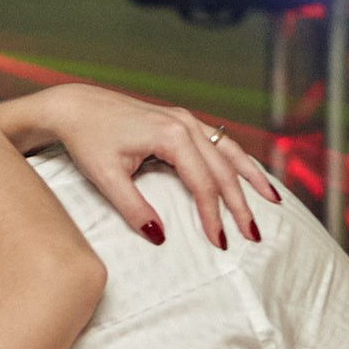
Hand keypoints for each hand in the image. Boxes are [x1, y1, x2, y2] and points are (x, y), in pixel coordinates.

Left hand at [28, 85, 277, 246]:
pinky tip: (248, 175)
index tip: (218, 242)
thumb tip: (160, 237)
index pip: (202, 183)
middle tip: (253, 234)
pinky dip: (237, 160)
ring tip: (272, 201)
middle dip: (240, 203)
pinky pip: (218, 143)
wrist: (76, 107)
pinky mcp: (181, 121)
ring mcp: (185, 119)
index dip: (212, 215)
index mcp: (170, 135)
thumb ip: (133, 208)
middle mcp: (184, 123)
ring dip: (250, 178)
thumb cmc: (87, 139)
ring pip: (228, 152)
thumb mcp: (106, 178)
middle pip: (223, 169)